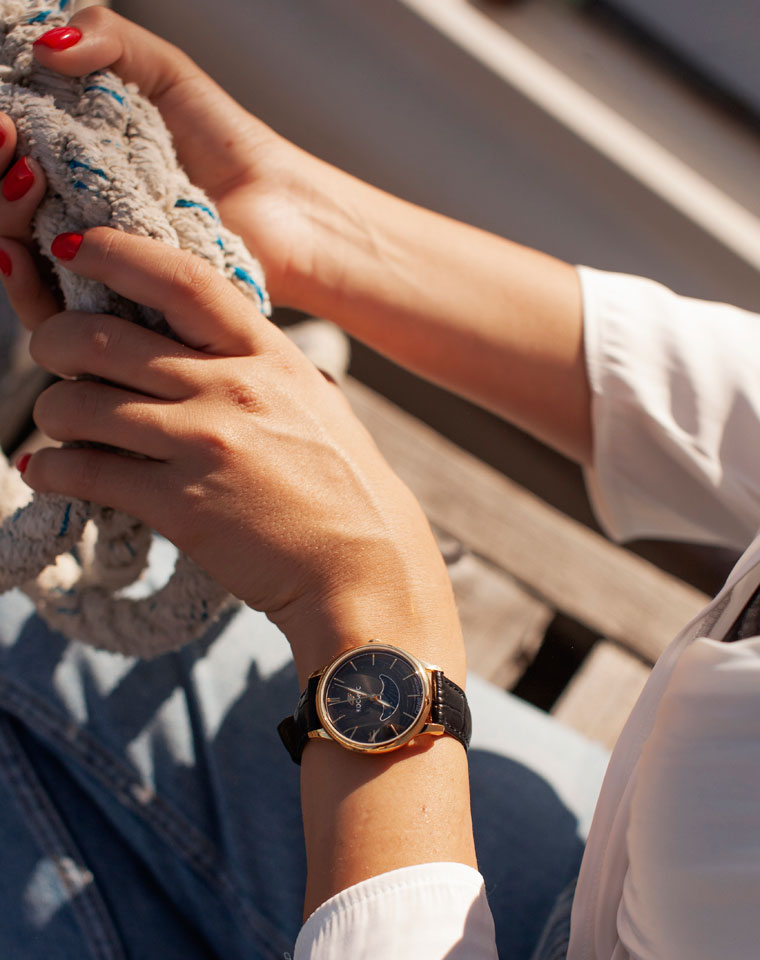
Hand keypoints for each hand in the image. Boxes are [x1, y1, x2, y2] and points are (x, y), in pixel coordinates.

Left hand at [6, 227, 462, 678]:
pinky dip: (53, 469)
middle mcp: (231, 389)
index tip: (72, 244)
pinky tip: (50, 472)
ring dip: (52, 412)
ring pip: (79, 404)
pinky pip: (86, 471)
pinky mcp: (181, 505)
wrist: (367, 571)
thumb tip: (234, 353)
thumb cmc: (348, 494)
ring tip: (58, 428)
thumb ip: (270, 373)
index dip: (114, 251)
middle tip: (48, 353)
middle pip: (103, 338)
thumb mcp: (319, 408)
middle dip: (53, 339)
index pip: (180, 280)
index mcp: (269, 356)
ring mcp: (204, 445)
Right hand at [15, 6, 328, 306]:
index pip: (11, 153)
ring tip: (26, 179)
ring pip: (12, 253)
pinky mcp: (107, 308)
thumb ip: (108, 40)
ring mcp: (86, 263)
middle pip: (3, 203)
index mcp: (72, 157)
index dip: (0, 134)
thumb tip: (45, 45)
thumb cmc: (224, 143)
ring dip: (3, 214)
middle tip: (8, 135)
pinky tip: (19, 251)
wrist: (276, 208)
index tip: (4, 113)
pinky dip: (23, 282)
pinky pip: (48, 308)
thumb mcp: (163, 73)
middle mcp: (68, 211)